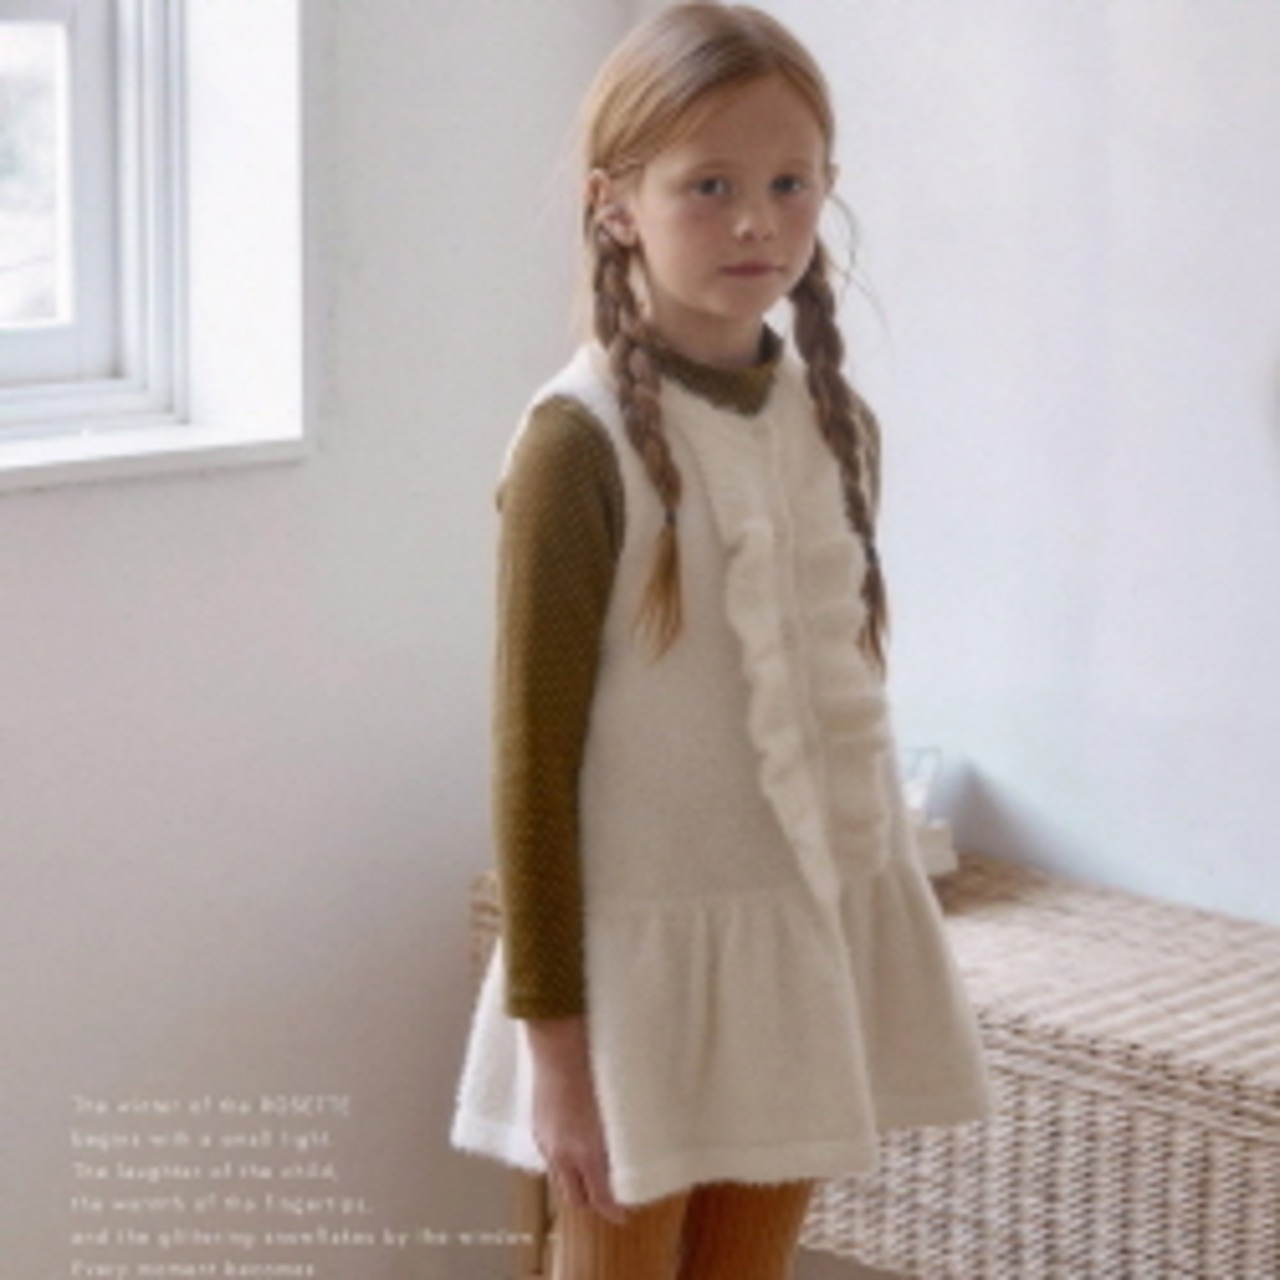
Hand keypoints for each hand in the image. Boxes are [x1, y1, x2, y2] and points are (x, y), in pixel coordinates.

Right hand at [525, 1017, 626, 1223]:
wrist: (559, 1050)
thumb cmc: (595, 1075)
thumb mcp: (613, 1114)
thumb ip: (615, 1143)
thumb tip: (623, 1161)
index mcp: (586, 1152)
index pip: (600, 1198)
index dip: (613, 1211)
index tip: (624, 1214)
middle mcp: (563, 1154)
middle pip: (575, 1198)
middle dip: (591, 1202)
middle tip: (606, 1195)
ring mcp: (546, 1143)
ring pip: (559, 1180)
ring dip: (574, 1182)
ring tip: (589, 1173)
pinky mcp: (537, 1129)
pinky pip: (549, 1159)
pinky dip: (562, 1163)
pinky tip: (572, 1148)